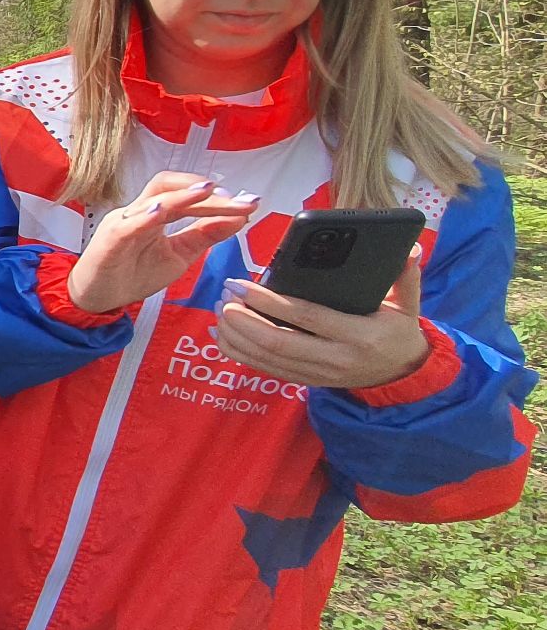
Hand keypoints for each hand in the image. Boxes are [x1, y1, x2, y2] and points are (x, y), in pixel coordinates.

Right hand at [66, 172, 260, 312]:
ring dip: (180, 195)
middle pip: (171, 188)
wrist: (96, 299)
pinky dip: (145, 217)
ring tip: (207, 191)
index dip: (218, 197)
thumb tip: (237, 219)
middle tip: (238, 199)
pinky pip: (127, 225)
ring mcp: (123, 224)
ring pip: (151, 200)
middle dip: (205, 192)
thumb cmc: (130, 274)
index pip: (188, 196)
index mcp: (156, 215)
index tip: (248, 203)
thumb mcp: (178, 256)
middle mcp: (139, 213)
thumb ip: (204, 236)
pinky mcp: (109, 241)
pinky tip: (162, 213)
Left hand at [214, 249, 430, 388]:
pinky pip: (266, 369)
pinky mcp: (306, 381)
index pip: (306, 317)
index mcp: (359, 336)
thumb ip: (405, 276)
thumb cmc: (398, 331)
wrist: (401, 374)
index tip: (242, 283)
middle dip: (244, 320)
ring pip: (266, 359)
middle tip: (224, 296)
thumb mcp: (408, 305)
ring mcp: (318, 375)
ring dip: (237, 336)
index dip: (270, 302)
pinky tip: (222, 335)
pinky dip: (240, 353)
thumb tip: (410, 248)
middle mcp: (336, 360)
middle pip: (278, 342)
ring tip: (220, 309)